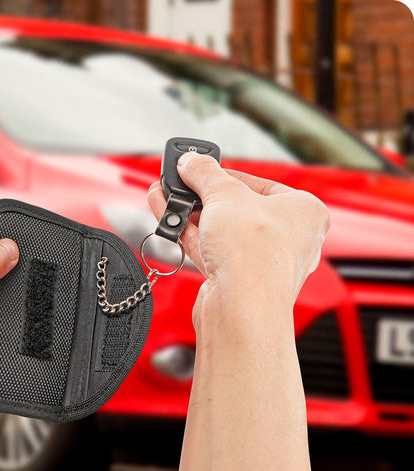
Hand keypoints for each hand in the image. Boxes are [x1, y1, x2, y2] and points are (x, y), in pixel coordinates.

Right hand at [148, 152, 329, 313]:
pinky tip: (167, 215)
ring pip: (220, 231)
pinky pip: (210, 249)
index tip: (200, 168)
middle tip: (182, 182)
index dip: (225, 174)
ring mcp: (261, 263)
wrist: (240, 308)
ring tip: (165, 194)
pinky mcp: (236, 281)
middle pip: (237, 208)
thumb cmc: (255, 253)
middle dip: (202, 195)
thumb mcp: (225, 194)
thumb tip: (191, 161)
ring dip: (189, 212)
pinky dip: (187, 232)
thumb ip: (204, 173)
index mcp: (305, 212)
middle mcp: (288, 239)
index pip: (260, 183)